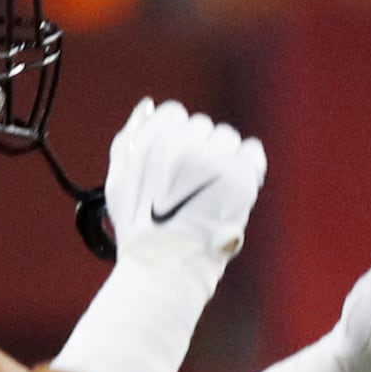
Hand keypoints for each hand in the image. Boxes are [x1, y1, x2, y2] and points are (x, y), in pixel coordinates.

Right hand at [103, 100, 263, 272]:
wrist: (166, 266)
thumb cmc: (139, 228)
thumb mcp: (118, 180)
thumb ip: (130, 138)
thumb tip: (148, 105)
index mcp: (154, 138)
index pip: (175, 113)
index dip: (178, 137)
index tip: (179, 161)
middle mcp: (184, 144)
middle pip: (202, 126)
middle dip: (201, 148)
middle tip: (196, 181)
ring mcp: (213, 160)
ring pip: (227, 138)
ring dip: (224, 157)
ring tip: (215, 188)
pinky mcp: (239, 179)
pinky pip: (252, 151)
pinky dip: (249, 164)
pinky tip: (238, 184)